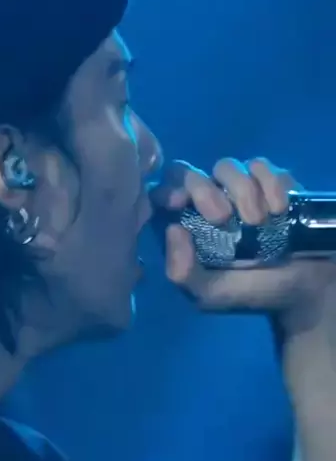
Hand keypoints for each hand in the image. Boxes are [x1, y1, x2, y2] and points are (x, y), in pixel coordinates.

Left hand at [153, 157, 335, 315]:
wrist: (299, 289)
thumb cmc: (246, 290)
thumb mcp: (207, 293)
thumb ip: (182, 271)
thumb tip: (173, 229)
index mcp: (183, 224)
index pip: (161, 193)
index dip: (166, 190)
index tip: (179, 203)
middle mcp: (205, 200)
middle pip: (188, 172)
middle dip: (203, 191)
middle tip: (222, 217)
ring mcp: (236, 188)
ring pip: (225, 166)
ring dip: (241, 191)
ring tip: (257, 222)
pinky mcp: (268, 181)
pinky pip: (260, 166)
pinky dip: (269, 184)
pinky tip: (278, 209)